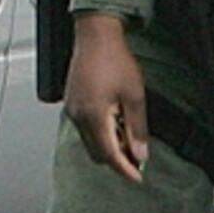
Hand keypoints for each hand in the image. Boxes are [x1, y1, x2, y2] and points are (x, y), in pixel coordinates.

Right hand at [63, 11, 149, 181]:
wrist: (95, 36)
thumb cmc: (114, 59)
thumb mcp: (134, 96)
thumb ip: (137, 128)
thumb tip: (140, 152)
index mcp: (93, 116)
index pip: (109, 154)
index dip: (125, 169)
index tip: (137, 176)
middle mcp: (78, 116)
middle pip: (97, 153)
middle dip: (117, 159)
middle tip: (138, 155)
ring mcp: (73, 110)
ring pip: (90, 142)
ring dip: (109, 145)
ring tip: (128, 134)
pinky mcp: (72, 103)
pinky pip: (85, 128)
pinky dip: (100, 132)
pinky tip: (115, 121)